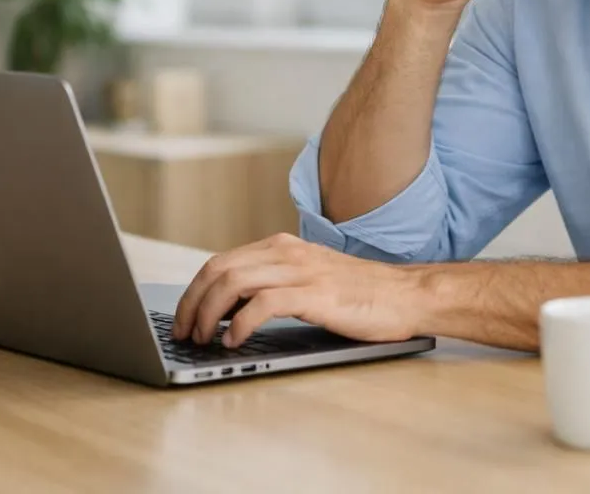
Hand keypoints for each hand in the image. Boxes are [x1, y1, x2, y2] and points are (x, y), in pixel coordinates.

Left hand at [171, 233, 422, 348]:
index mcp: (282, 247)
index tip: (183, 317)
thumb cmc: (360, 295)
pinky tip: (234, 341)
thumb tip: (231, 310)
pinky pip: (263, 304)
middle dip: (191, 302)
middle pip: (218, 269)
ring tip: (203, 338)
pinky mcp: (315, 293)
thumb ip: (274, 284)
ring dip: (208, 313)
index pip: (220, 261)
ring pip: (233, 281)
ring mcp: (301, 271)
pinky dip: (239, 324)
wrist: (406, 295)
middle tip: (183, 332)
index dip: (193, 291)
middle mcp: (287, 252)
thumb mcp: (309, 280)